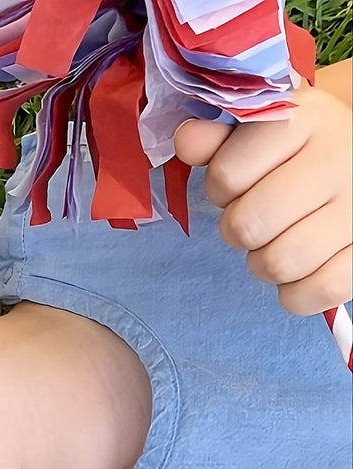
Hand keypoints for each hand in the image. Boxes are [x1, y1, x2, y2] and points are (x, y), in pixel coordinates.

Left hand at [174, 76, 351, 315]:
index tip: (243, 183)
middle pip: (246, 226)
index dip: (222, 189)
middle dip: (240, 230)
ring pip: (276, 264)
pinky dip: (297, 293)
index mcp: (306, 119)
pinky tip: (305, 269)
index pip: (226, 176)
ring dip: (267, 262)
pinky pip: (313, 294)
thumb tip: (187, 139)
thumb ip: (220, 139)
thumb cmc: (303, 156)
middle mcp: (338, 158)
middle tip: (261, 219)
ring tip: (285, 239)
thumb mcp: (263, 135)